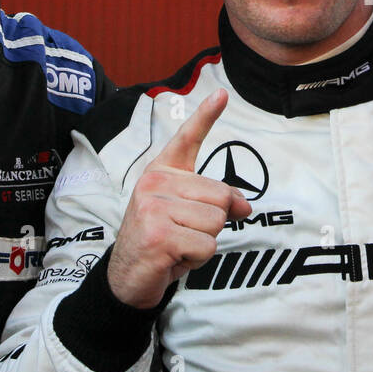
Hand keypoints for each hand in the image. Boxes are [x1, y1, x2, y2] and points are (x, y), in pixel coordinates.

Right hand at [107, 90, 250, 308]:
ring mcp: (154, 208)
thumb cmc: (162, 240)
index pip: (187, 138)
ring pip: (216, 221)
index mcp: (162, 172)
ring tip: (178, 245)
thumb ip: (216, 201)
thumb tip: (245, 206)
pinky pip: (207, 245)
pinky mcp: (158, 235)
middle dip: (212, 222)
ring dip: (204, 243)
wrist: (127, 277)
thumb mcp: (189, 214)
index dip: (206, 115)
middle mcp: (155, 182)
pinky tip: (174, 258)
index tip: (222, 94)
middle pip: (221, 195)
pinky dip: (197, 259)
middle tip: (184, 233)